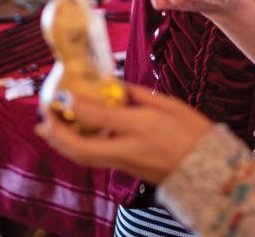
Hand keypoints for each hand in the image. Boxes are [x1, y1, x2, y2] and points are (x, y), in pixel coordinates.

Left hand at [35, 83, 212, 184]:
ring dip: (61, 143)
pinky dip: (77, 148)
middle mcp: (128, 148)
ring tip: (47, 129)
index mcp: (142, 126)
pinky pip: (94, 160)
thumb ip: (136, 94)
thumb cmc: (193, 131)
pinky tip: (72, 138)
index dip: (75, 105)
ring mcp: (126, 163)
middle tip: (44, 116)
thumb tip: (111, 84)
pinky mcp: (126, 171)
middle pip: (81, 147)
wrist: (209, 168)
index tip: (59, 94)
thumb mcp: (168, 104)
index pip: (99, 117)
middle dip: (57, 132)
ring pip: (83, 158)